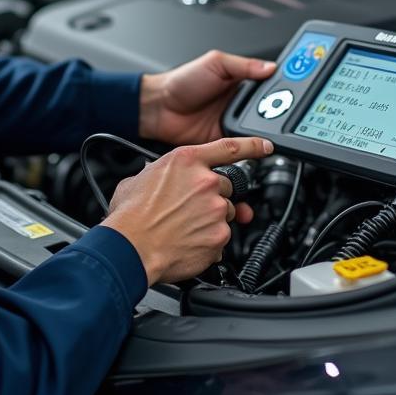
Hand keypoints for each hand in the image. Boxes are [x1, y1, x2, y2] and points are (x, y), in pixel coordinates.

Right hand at [104, 136, 271, 283]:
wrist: (129, 248)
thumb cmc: (129, 216)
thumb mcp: (138, 179)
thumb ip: (158, 173)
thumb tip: (156, 175)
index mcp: (186, 161)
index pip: (230, 147)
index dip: (253, 146)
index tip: (266, 147)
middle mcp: (206, 182)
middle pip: (226, 187)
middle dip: (213, 197)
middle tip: (190, 210)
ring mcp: (215, 209)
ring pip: (224, 213)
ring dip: (210, 220)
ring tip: (183, 229)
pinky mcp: (219, 236)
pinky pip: (220, 239)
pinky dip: (208, 243)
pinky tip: (186, 244)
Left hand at [138, 50, 276, 145]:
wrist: (159, 108)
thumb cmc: (181, 81)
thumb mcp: (215, 63)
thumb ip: (244, 65)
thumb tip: (271, 67)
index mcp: (242, 81)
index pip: (271, 85)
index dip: (285, 88)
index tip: (300, 90)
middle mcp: (241, 103)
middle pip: (271, 110)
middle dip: (279, 112)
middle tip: (288, 113)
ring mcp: (234, 123)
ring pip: (260, 130)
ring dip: (266, 130)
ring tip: (274, 129)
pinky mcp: (226, 141)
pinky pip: (243, 146)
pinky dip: (250, 146)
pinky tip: (256, 143)